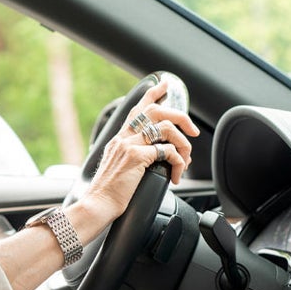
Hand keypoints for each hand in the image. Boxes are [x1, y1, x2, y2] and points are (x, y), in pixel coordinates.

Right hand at [84, 80, 200, 218]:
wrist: (98, 205)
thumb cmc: (108, 193)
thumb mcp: (117, 167)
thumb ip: (131, 155)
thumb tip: (152, 156)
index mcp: (119, 138)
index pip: (137, 108)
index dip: (153, 93)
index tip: (165, 85)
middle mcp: (123, 137)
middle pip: (156, 110)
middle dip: (180, 116)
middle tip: (192, 130)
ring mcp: (129, 145)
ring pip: (166, 128)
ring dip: (183, 143)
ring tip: (186, 160)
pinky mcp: (136, 157)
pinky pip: (167, 152)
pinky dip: (179, 163)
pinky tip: (176, 175)